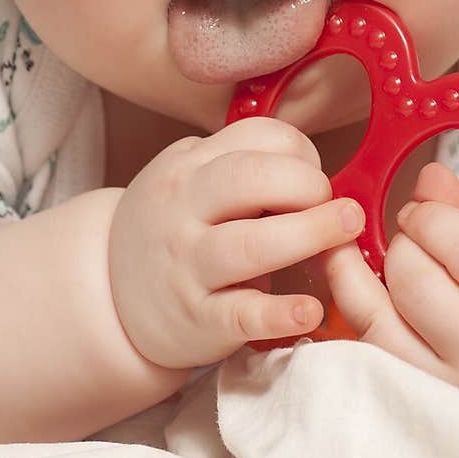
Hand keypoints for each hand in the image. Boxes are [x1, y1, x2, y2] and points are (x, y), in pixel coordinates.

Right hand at [108, 117, 365, 368]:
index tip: (315, 177)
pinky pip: (241, 315)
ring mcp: (188, 265)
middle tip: (340, 207)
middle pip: (249, 179)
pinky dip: (278, 313)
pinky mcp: (198, 320)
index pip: (255, 137)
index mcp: (189, 166)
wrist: (111, 292)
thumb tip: (315, 171)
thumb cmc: (174, 229)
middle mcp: (183, 209)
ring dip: (307, 235)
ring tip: (346, 232)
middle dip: (306, 184)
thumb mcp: (191, 182)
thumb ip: (240, 169)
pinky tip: (309, 310)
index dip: (300, 152)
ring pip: (248, 245)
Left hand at [322, 161, 458, 407]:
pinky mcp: (413, 396)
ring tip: (394, 255)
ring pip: (379, 317)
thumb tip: (426, 175)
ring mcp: (448, 388)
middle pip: (416, 283)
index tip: (432, 210)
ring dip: (372, 271)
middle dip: (406, 241)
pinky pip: (363, 341)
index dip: (435, 217)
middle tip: (417, 232)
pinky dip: (352, 299)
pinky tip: (357, 273)